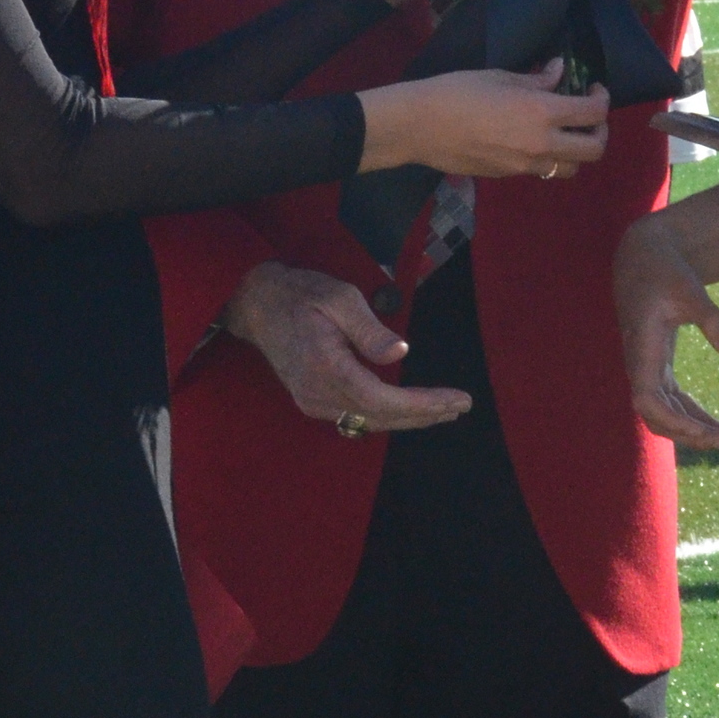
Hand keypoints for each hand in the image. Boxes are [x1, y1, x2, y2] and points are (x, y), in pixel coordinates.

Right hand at [219, 261, 470, 433]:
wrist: (258, 305)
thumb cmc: (301, 295)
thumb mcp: (339, 297)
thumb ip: (370, 329)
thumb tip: (401, 353)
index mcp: (326, 366)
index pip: (382, 400)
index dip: (422, 405)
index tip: (456, 400)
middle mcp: (318, 393)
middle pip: (380, 418)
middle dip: (424, 415)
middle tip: (460, 407)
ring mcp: (312, 402)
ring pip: (369, 422)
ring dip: (409, 419)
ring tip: (444, 411)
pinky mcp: (312, 402)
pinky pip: (356, 418)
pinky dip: (388, 416)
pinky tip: (410, 410)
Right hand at [358, 62, 611, 181]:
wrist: (420, 126)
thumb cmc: (456, 91)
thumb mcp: (500, 77)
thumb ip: (536, 80)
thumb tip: (559, 72)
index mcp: (541, 112)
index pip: (593, 112)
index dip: (602, 99)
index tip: (594, 88)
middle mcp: (541, 144)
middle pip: (595, 149)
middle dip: (600, 131)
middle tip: (588, 116)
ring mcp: (526, 165)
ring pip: (572, 169)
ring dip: (577, 151)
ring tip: (565, 133)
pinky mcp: (510, 176)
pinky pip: (544, 171)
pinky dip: (550, 158)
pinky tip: (535, 140)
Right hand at [613, 212, 718, 451]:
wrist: (643, 258)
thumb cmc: (664, 270)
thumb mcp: (690, 289)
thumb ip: (712, 319)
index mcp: (641, 350)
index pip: (647, 400)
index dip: (673, 421)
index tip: (706, 433)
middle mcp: (641, 367)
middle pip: (661, 418)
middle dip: (697, 436)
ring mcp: (648, 371)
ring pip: (670, 417)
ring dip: (701, 433)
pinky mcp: (658, 369)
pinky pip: (676, 405)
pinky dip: (698, 418)